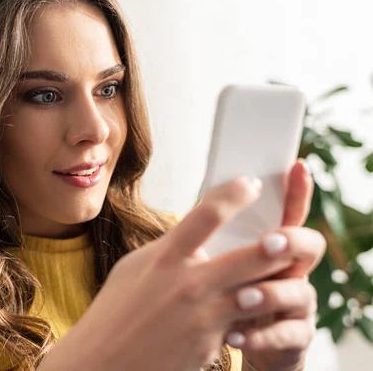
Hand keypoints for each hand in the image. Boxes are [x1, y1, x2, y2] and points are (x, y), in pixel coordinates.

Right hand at [38, 175, 321, 370]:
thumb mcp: (133, 270)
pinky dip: (252, 316)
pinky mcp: (211, 343)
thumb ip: (166, 251)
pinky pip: (243, 323)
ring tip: (286, 273)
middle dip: (280, 242)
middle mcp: (188, 282)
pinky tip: (255, 311)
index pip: (207, 214)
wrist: (103, 361)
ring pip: (259, 291)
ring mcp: (203, 314)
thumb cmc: (114, 313)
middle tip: (289, 235)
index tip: (251, 184)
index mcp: (165, 257)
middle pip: (252, 254)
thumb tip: (189, 236)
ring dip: (276, 282)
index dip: (235, 193)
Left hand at [228, 160, 325, 370]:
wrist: (235, 338)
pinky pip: (288, 335)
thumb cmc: (225, 293)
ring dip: (270, 293)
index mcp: (270, 246)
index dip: (296, 190)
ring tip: (241, 298)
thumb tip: (199, 201)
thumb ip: (216, 237)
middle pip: (304, 247)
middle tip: (269, 242)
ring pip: (299, 292)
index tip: (295, 166)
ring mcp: (295, 303)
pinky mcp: (293, 336)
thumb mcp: (217, 263)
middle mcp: (290, 270)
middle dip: (290, 241)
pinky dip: (261, 337)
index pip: (287, 212)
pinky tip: (234, 336)